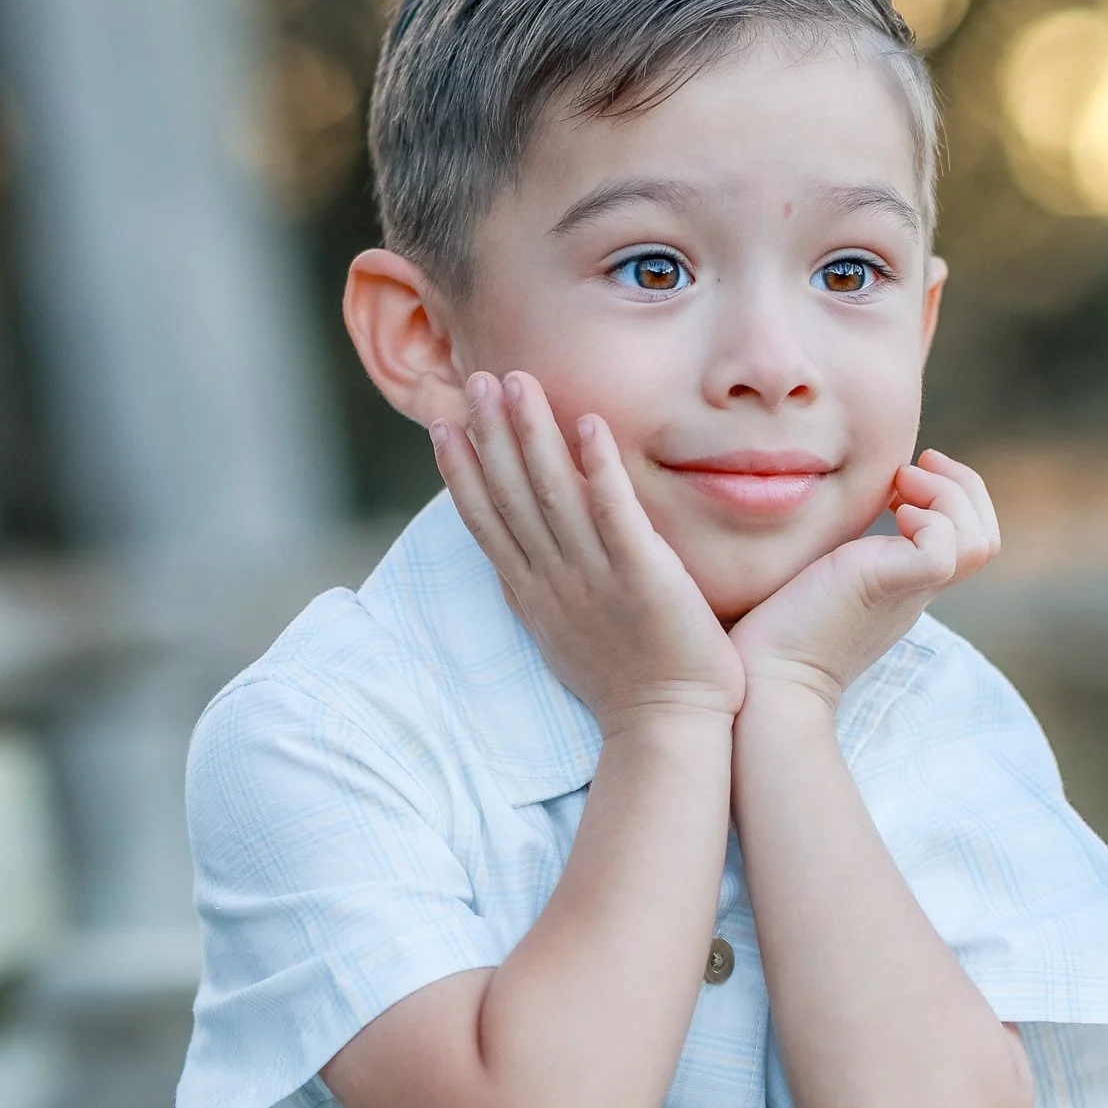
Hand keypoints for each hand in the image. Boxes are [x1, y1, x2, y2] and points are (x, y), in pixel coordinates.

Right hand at [432, 371, 744, 731]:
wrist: (665, 729)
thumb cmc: (624, 685)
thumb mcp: (562, 636)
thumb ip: (539, 592)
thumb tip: (513, 565)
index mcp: (533, 592)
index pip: (486, 521)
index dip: (461, 470)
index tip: (442, 423)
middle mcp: (554, 579)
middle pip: (510, 495)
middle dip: (489, 434)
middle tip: (475, 377)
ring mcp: (594, 577)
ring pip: (551, 493)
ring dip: (532, 434)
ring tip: (517, 381)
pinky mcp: (642, 576)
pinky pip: (614, 513)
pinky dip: (597, 467)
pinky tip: (589, 423)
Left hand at [729, 450, 999, 709]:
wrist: (765, 678)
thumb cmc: (773, 632)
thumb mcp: (814, 576)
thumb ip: (828, 550)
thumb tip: (803, 509)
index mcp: (901, 586)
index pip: (964, 542)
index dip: (951, 499)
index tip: (904, 477)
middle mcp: (914, 591)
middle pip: (985, 539)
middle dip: (964, 487)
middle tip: (918, 464)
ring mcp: (908, 591)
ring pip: (980, 542)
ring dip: (950, 495)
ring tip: (902, 482)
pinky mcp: (892, 586)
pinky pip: (946, 548)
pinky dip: (931, 517)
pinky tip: (890, 513)